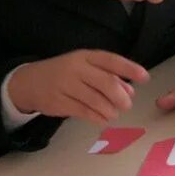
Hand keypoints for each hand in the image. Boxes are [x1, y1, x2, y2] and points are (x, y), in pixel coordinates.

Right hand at [8, 50, 149, 125]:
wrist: (29, 82)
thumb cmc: (64, 73)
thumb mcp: (84, 68)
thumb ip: (107, 77)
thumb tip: (131, 92)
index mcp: (84, 57)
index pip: (111, 60)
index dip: (129, 69)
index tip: (145, 77)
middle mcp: (75, 69)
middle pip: (105, 82)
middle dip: (121, 96)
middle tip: (127, 105)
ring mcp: (65, 85)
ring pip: (96, 100)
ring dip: (110, 110)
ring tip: (114, 113)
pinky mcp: (59, 102)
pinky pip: (84, 112)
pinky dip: (98, 117)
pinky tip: (103, 118)